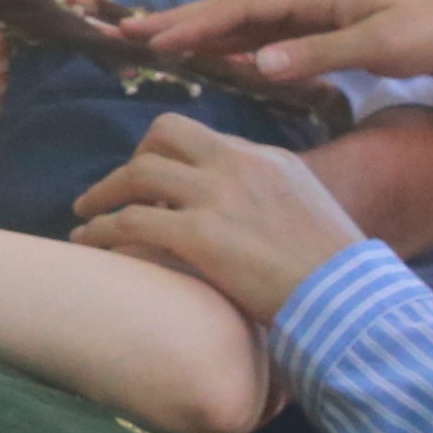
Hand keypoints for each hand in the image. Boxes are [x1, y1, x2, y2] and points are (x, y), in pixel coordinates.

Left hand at [72, 117, 365, 320]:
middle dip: (135, 157)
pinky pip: (130, 222)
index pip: (207, 141)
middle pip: (165, 134)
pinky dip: (101, 230)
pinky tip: (89, 244)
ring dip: (103, 193)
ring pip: (138, 174)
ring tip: (86, 215)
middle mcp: (237, 165)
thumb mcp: (308, 213)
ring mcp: (216, 197)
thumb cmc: (335, 272)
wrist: (346, 298)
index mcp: (266, 157)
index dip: (174, 160)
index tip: (158, 185)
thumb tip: (254, 220)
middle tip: (118, 189)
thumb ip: (274, 201)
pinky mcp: (198, 235)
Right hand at [114, 0, 432, 90]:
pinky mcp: (327, 33)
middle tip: (129, 35)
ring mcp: (316, 15)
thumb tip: (259, 65)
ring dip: (202, 34)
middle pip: (233, 10)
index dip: (195, 23)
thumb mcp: (381, 45)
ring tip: (155, 45)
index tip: (153, 39)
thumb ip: (319, 55)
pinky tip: (215, 58)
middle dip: (181, 22)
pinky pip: (267, 38)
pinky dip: (235, 47)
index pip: (242, 8)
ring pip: (246, 24)